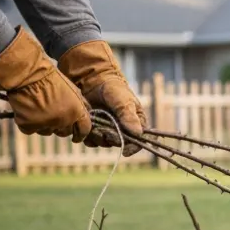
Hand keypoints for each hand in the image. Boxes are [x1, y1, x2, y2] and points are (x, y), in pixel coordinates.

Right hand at [0, 27, 92, 140]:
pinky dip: (28, 123)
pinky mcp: (28, 125)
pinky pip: (30, 130)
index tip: (76, 136)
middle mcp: (63, 121)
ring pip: (47, 132)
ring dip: (44, 125)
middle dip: (60, 126)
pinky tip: (27, 111)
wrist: (28, 74)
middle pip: (64, 132)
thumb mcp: (74, 90)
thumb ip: (81, 105)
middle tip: (52, 115)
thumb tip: (86, 115)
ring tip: (38, 109)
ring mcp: (45, 124)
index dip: (80, 134)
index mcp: (77, 112)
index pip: (84, 131)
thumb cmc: (51, 79)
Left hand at [58, 40, 147, 156]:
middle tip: (105, 130)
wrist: (91, 79)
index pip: (140, 141)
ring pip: (104, 144)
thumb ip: (128, 115)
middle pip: (120, 144)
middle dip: (112, 139)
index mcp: (136, 123)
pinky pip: (91, 141)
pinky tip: (88, 125)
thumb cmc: (112, 87)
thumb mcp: (123, 100)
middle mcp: (123, 130)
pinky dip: (88, 136)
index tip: (125, 150)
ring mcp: (108, 130)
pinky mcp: (94, 130)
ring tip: (95, 125)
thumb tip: (138, 133)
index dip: (134, 147)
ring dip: (99, 138)